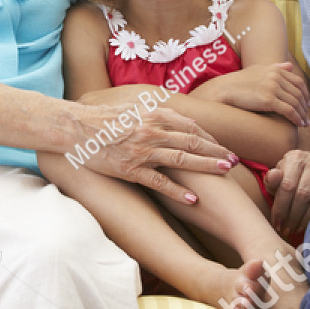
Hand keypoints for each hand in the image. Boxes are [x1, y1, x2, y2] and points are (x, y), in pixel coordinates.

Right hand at [71, 103, 234, 202]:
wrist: (74, 127)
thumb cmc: (102, 119)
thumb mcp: (132, 109)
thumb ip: (155, 114)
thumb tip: (177, 120)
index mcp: (153, 114)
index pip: (191, 126)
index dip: (210, 138)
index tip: (222, 147)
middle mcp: (152, 131)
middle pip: (193, 142)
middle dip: (217, 152)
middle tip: (235, 161)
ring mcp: (142, 151)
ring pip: (182, 159)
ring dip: (207, 167)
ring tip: (225, 173)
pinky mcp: (130, 169)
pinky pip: (159, 182)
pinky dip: (178, 191)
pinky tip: (193, 200)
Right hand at [190, 62, 309, 126]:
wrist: (224, 90)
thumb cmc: (238, 82)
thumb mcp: (258, 70)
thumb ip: (276, 67)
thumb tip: (290, 65)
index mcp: (275, 70)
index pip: (298, 82)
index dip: (305, 94)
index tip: (306, 104)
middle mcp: (276, 77)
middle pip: (299, 93)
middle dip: (305, 107)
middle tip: (306, 117)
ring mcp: (273, 88)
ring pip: (296, 103)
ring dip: (302, 115)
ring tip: (303, 123)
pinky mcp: (269, 100)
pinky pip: (289, 110)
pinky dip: (296, 118)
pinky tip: (298, 124)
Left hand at [264, 149, 309, 235]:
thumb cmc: (290, 178)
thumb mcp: (278, 178)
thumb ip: (271, 180)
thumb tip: (273, 176)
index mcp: (295, 157)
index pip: (287, 185)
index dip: (280, 208)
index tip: (277, 224)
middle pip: (302, 194)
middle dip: (292, 216)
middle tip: (286, 230)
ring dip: (305, 218)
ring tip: (295, 229)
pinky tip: (308, 224)